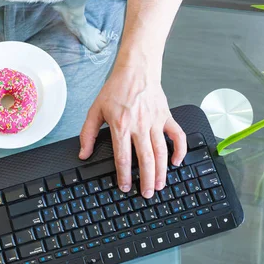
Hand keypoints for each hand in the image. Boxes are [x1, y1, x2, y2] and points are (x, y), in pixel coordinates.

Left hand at [79, 66, 186, 198]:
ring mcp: (155, 121)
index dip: (124, 175)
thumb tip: (83, 154)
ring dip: (162, 171)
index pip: (123, 157)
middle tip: (146, 194)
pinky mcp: (167, 116)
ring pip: (161, 151)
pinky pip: (178, 136)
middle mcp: (139, 125)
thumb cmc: (116, 88)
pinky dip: (180, 150)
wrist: (136, 69)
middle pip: (145, 159)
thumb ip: (87, 133)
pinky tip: (177, 162)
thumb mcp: (95, 110)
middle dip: (146, 180)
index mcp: (121, 125)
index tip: (124, 187)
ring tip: (160, 186)